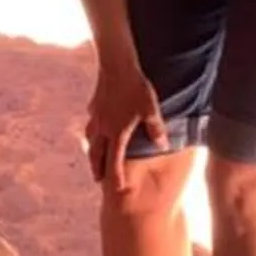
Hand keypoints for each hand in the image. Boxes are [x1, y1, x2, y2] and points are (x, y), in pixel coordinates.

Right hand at [85, 57, 166, 192]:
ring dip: (93, 151)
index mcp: (117, 133)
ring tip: (95, 157)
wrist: (116, 65)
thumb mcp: (150, 109)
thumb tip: (163, 145)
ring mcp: (96, 116)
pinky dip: (94, 130)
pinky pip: (92, 123)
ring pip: (91, 139)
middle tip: (98, 179)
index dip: (116, 177)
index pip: (115, 161)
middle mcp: (103, 128)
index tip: (116, 190)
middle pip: (96, 154)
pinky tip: (97, 127)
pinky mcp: (94, 105)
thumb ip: (156, 129)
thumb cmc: (135, 88)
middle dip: (97, 169)